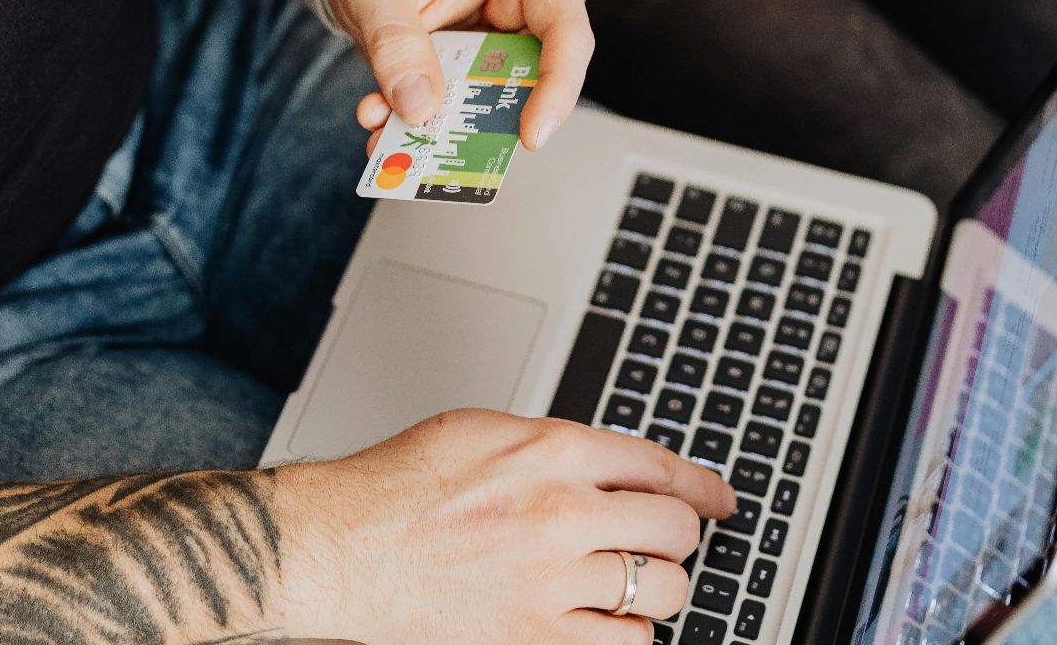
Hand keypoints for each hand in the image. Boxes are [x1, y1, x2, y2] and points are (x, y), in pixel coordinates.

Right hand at [268, 410, 736, 644]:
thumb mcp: (483, 432)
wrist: (337, 549)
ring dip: (653, 585)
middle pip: (673, 528)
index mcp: (550, 450)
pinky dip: (625, 632)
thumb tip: (617, 462)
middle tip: (660, 541)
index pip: (659, 466)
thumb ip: (556, 444)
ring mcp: (548, 580)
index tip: (719, 499)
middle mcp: (559, 512)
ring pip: (661, 588)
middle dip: (674, 534)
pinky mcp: (532, 638)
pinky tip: (601, 619)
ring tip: (626, 580)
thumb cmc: (397, 489)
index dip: (702, 485)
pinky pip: (627, 642)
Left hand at [321, 0, 593, 150]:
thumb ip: (395, 45)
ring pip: (503, 98)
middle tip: (451, 147)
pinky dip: (426, 120)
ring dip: (451, 125)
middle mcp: (528, 0)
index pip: (566, 30)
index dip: (559, 86)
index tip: (530, 135)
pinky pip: (469, 105)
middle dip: (496, 117)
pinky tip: (382, 121)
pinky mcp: (481, 66)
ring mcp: (507, 36)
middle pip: (545, 74)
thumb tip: (421, 106)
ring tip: (398, 136)